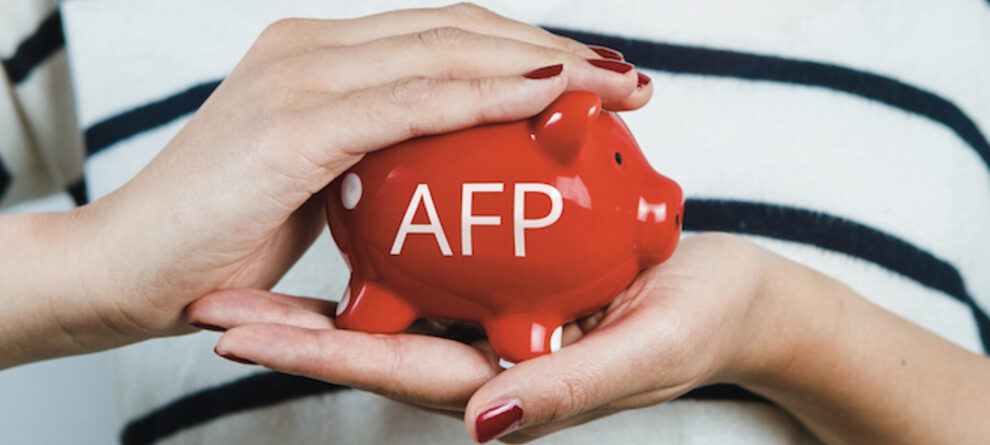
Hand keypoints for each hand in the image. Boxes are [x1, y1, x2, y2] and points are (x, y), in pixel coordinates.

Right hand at [10, 3, 652, 362]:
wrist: (126, 267)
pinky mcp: (298, 121)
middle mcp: (313, 44)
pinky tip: (549, 97)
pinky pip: (416, 100)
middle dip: (555, 46)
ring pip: (450, 51)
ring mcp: (304, 73)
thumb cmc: (220, 234)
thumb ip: (372, 159)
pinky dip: (489, 96)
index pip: (445, 33)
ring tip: (614, 84)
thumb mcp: (315, 181)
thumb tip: (435, 174)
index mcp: (320, 54)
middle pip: (462, 27)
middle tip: (629, 75)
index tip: (593, 73)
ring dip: (544, 63)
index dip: (526, 45)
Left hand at [186, 233, 789, 441]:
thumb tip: (484, 423)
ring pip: (391, 299)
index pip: (393, 366)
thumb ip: (566, 389)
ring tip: (247, 269)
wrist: (732, 297)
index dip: (314, 351)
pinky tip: (348, 211)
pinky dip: (387, 241)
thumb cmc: (698, 326)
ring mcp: (489, 317)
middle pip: (371, 339)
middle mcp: (482, 353)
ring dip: (318, 288)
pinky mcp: (505, 283)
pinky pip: (434, 261)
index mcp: (504, 381)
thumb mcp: (644, 354)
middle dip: (289, 327)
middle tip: (212, 304)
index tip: (240, 333)